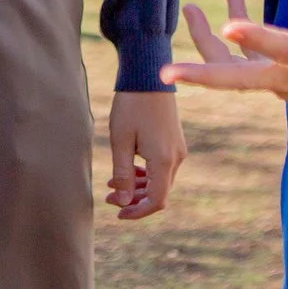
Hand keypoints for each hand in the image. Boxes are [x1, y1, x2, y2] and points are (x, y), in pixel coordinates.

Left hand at [106, 90, 186, 220]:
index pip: (156, 201)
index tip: (119, 213)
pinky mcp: (174, 142)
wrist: (149, 75)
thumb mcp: (120, 140)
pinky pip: (162, 167)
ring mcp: (178, 150)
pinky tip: (127, 170)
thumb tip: (123, 201)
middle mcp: (176, 158)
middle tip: (109, 198)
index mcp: (163, 160)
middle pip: (159, 192)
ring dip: (138, 187)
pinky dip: (145, 174)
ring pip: (160, 180)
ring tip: (112, 184)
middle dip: (134, 200)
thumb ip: (122, 174)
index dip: (138, 212)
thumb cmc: (131, 106)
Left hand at [163, 0, 287, 124]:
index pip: (284, 48)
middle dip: (204, 75)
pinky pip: (243, 64)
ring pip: (234, 72)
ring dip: (207, 46)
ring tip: (188, 10)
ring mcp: (283, 82)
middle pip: (241, 80)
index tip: (230, 24)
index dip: (258, 38)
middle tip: (167, 72)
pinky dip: (228, 41)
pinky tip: (228, 3)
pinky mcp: (278, 79)